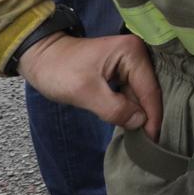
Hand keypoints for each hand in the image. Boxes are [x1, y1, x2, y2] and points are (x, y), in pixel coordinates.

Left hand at [19, 32, 161, 139]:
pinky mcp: (124, 69)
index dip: (153, 116)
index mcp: (132, 52)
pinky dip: (131, 106)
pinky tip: (131, 121)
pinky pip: (132, 91)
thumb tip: (140, 123)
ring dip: (139, 112)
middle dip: (148, 115)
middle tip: (150, 141)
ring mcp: (131, 60)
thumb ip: (114, 108)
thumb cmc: (59, 71)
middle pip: (148, 90)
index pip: (149, 89)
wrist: (40, 57)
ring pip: (141, 93)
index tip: (154, 140)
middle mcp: (137, 53)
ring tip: (143, 136)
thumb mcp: (84, 92)